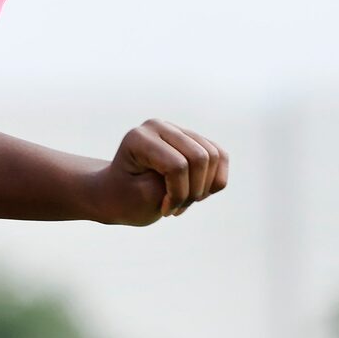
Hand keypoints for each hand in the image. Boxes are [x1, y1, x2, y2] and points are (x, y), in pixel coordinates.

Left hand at [89, 120, 227, 225]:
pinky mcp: (192, 139)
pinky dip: (215, 180)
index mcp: (139, 138)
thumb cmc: (126, 198)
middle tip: (176, 208)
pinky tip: (197, 194)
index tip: (165, 211)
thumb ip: (174, 183)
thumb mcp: (143, 198)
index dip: (178, 194)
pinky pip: (220, 156)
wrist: (118, 193)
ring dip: (205, 188)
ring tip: (184, 201)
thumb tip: (209, 162)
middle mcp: (158, 127)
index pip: (177, 165)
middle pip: (200, 157)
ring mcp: (176, 129)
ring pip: (214, 156)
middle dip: (194, 191)